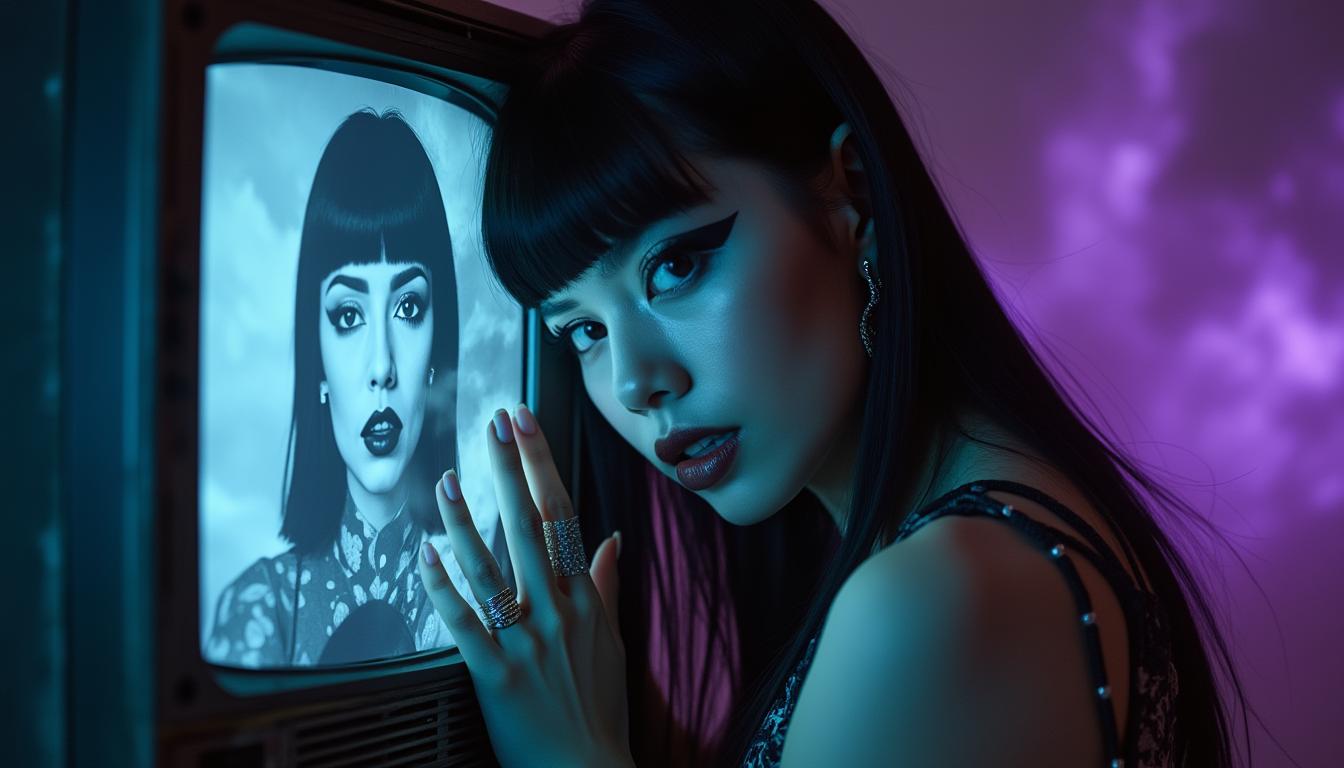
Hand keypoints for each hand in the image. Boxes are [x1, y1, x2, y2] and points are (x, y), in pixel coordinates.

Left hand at [417, 404, 632, 767]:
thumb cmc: (599, 708)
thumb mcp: (614, 642)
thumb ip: (607, 586)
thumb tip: (612, 540)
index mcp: (584, 600)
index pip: (562, 515)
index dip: (541, 464)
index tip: (525, 423)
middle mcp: (556, 611)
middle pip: (530, 526)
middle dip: (510, 468)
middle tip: (494, 422)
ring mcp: (525, 641)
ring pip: (492, 567)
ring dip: (466, 520)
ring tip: (445, 479)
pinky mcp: (493, 673)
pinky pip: (462, 621)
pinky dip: (441, 586)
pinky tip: (422, 554)